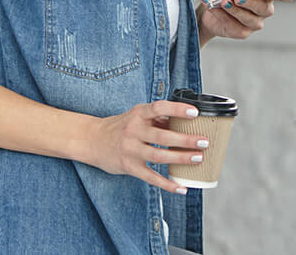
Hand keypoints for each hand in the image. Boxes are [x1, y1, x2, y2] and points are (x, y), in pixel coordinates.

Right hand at [86, 100, 208, 194]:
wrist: (92, 140)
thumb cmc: (122, 126)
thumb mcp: (138, 116)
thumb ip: (159, 118)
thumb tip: (186, 122)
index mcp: (138, 114)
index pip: (159, 108)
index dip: (177, 109)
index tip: (195, 113)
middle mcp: (133, 131)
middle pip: (162, 136)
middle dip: (185, 140)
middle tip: (203, 142)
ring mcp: (130, 150)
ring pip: (158, 156)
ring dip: (180, 158)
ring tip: (198, 159)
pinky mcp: (129, 167)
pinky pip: (150, 177)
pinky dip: (167, 184)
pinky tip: (181, 188)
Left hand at [199, 0, 295, 41]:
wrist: (210, 4)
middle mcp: (265, 10)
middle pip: (265, 9)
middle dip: (251, 3)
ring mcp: (254, 23)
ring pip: (250, 20)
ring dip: (235, 11)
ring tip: (223, 2)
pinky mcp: (242, 33)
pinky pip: (234, 27)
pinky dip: (222, 17)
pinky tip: (213, 7)